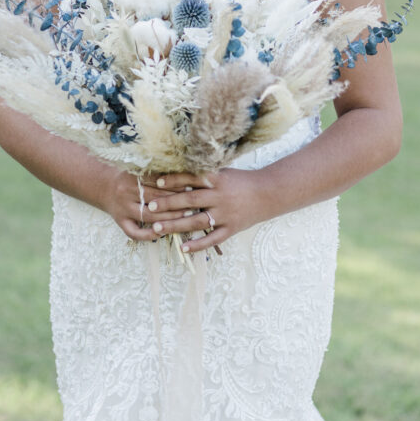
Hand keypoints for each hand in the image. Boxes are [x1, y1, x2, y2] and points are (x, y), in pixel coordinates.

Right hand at [103, 167, 195, 242]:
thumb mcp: (139, 170)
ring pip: (147, 216)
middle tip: (193, 204)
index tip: (191, 188)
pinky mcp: (119, 222)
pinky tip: (162, 233)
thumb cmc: (129, 177)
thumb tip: (185, 173)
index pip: (158, 182)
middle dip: (175, 202)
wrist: (103, 186)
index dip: (175, 186)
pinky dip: (148, 235)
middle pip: (154, 199)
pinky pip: (134, 232)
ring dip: (168, 218)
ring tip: (185, 218)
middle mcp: (125, 192)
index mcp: (132, 177)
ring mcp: (122, 209)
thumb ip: (157, 171)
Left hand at [140, 168, 269, 253]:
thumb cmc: (242, 181)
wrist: (268, 193)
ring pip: (197, 221)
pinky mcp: (231, 229)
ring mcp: (226, 214)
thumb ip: (203, 175)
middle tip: (150, 207)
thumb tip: (178, 174)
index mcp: (218, 180)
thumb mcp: (223, 173)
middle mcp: (220, 197)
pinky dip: (197, 245)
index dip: (174, 180)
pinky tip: (182, 248)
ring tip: (157, 228)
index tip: (157, 181)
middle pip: (190, 201)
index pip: (191, 178)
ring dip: (175, 225)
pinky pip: (212, 239)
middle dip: (168, 204)